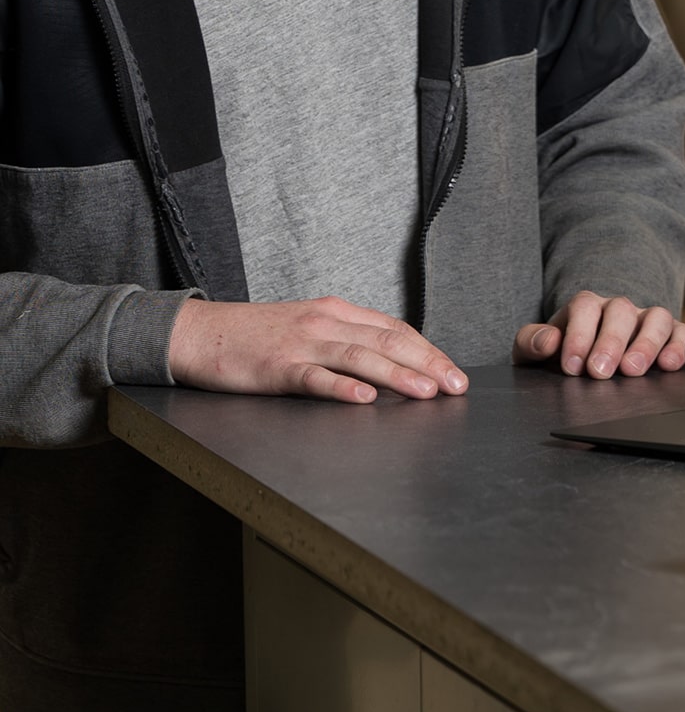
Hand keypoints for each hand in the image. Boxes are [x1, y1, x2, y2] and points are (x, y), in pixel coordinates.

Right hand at [168, 295, 468, 404]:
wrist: (201, 332)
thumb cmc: (256, 336)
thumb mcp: (308, 326)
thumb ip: (345, 339)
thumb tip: (389, 362)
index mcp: (337, 312)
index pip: (395, 329)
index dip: (428, 350)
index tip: (454, 371)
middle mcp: (326, 322)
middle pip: (387, 341)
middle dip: (427, 363)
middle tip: (456, 386)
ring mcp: (302, 344)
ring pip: (359, 358)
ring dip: (398, 376)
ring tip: (426, 392)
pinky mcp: (277, 368)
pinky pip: (315, 378)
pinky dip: (342, 388)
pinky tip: (364, 400)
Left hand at [513, 292, 684, 379]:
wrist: (584, 369)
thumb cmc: (561, 358)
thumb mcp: (535, 352)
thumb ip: (531, 343)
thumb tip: (548, 341)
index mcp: (586, 307)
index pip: (585, 307)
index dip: (579, 334)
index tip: (571, 367)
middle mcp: (619, 309)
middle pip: (621, 311)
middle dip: (611, 342)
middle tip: (600, 372)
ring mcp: (647, 322)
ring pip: (656, 317)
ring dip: (647, 343)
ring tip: (633, 370)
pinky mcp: (671, 338)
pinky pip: (682, 334)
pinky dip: (679, 347)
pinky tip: (671, 366)